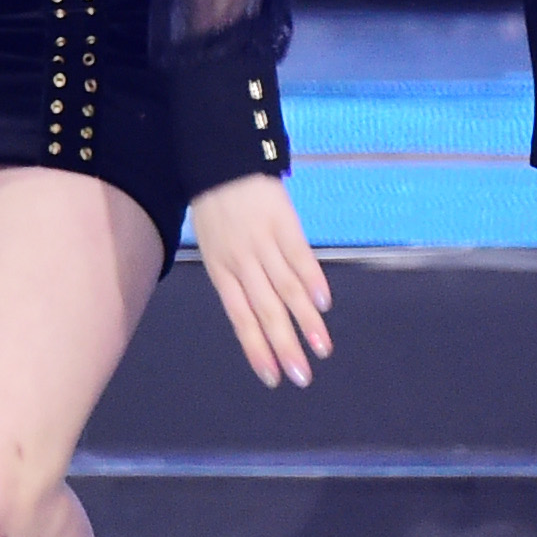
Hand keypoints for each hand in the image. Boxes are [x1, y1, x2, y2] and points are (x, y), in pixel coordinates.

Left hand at [190, 173, 331, 388]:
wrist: (222, 158)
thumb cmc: (216, 206)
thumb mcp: (213, 245)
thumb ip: (234, 278)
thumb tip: (257, 315)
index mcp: (221, 269)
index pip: (240, 318)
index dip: (257, 349)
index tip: (273, 377)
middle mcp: (242, 261)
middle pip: (265, 310)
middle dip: (285, 346)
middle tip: (302, 376)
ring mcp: (263, 242)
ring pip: (286, 288)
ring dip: (305, 322)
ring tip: (322, 349)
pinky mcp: (284, 222)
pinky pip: (299, 256)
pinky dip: (312, 280)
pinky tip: (323, 304)